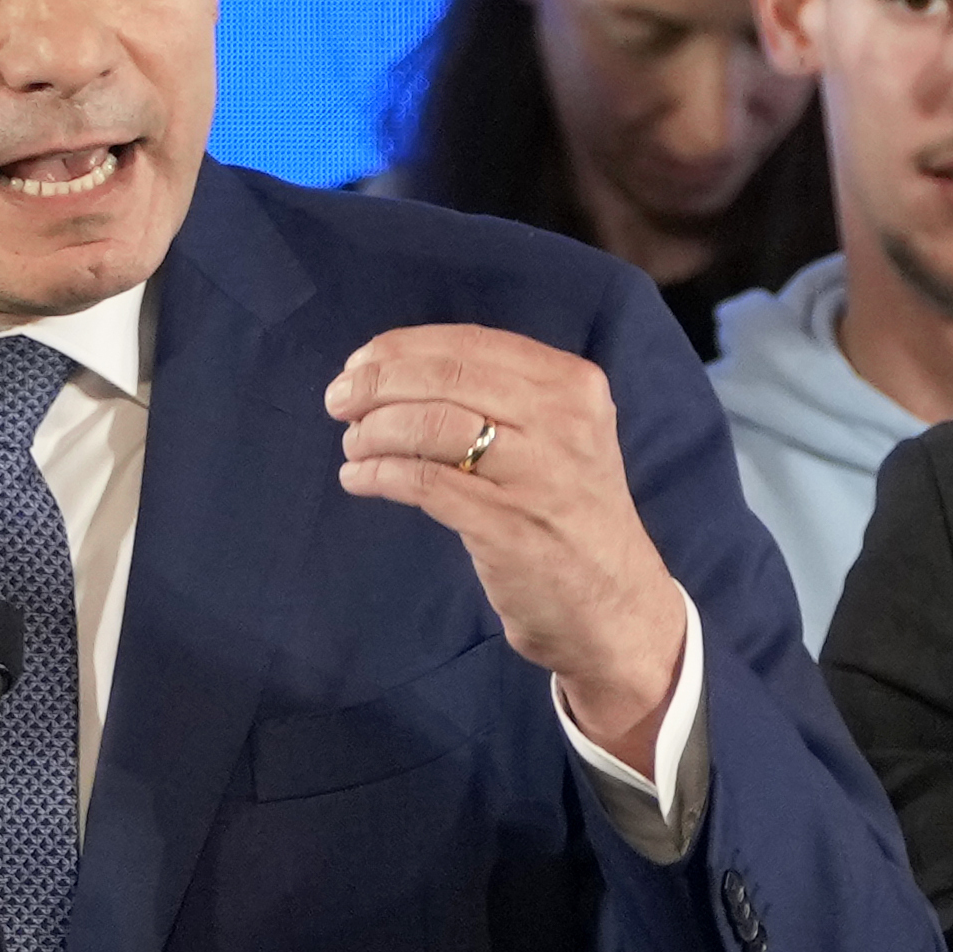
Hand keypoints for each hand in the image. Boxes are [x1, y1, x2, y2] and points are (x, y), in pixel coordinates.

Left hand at [324, 324, 685, 771]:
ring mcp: (539, 475)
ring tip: (352, 447)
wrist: (614, 607)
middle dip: (375, 385)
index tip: (359, 365)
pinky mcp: (509, 528)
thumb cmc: (567, 510)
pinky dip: (378, 474)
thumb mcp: (557, 434)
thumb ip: (496, 394)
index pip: (468, 344)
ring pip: (430, 424)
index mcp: (572, 384)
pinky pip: (423, 483)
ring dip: (372, 432)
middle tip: (338, 402)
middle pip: (443, 378)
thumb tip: (391, 366)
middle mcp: (563, 420)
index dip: (400, 349)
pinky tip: (358, 480)